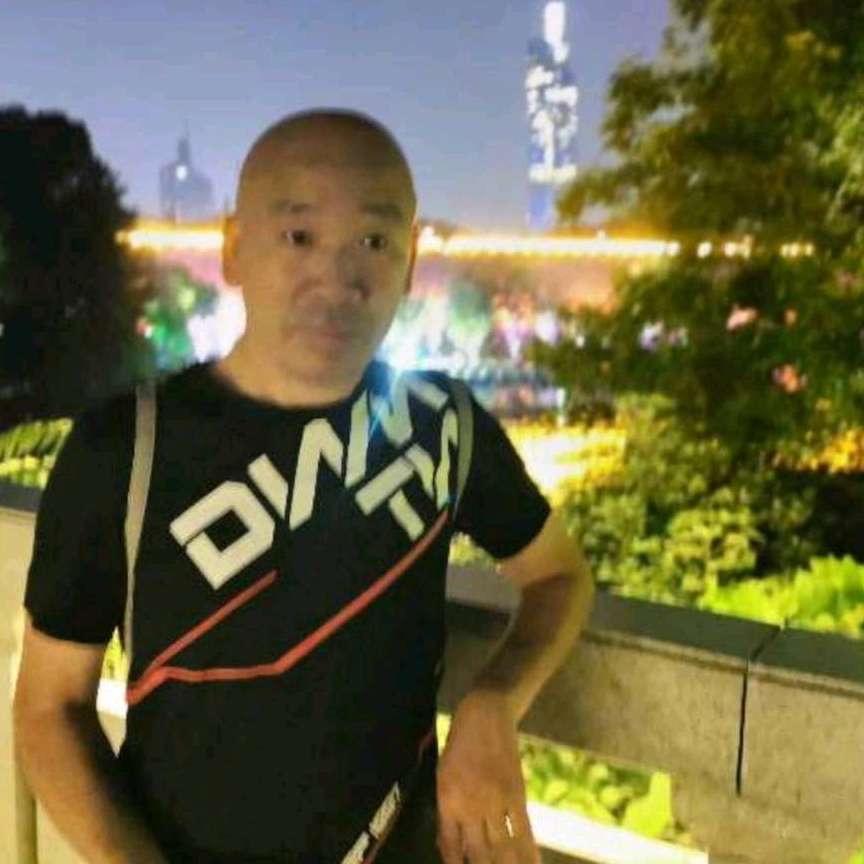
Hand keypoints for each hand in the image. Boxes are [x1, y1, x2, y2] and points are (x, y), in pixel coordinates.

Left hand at [436, 689, 540, 863]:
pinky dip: (528, 852)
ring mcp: (495, 801)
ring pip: (502, 848)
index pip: (450, 846)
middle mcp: (470, 806)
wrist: (485, 713)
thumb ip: (448, 809)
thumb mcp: (444, 775)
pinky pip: (524, 830)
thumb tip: (451, 842)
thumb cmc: (460, 742)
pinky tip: (533, 863)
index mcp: (448, 800)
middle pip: (477, 853)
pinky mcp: (516, 794)